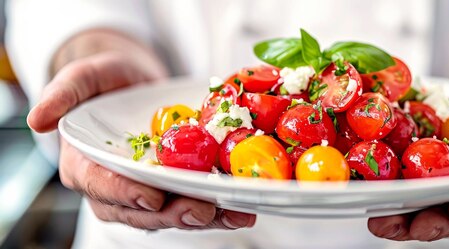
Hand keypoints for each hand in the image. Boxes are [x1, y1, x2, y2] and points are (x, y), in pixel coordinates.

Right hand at [29, 30, 255, 229]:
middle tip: (203, 209)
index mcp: (85, 166)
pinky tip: (241, 207)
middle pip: (141, 210)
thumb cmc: (105, 83)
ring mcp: (146, 191)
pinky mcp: (173, 188)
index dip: (124, 193)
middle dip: (174, 213)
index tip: (150, 195)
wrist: (133, 86)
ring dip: (205, 217)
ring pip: (172, 213)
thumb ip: (62, 94)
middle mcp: (115, 188)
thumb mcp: (81, 79)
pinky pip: (193, 202)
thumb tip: (37, 118)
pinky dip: (219, 207)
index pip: (100, 185)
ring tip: (235, 215)